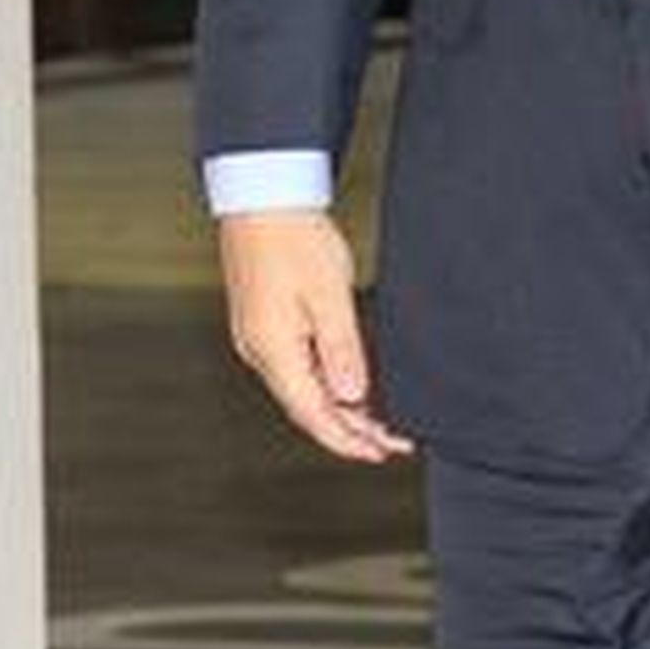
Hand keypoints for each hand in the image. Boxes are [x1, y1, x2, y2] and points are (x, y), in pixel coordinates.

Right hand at [218, 209, 412, 462]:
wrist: (263, 196)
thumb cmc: (294, 237)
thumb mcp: (328, 294)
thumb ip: (341, 349)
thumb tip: (353, 397)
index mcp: (274, 350)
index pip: (313, 414)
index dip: (348, 439)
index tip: (381, 452)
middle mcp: (260, 352)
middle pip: (306, 408)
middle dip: (348, 430)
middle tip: (389, 442)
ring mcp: (259, 338)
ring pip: (302, 389)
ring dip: (338, 408)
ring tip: (377, 420)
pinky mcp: (265, 322)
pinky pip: (297, 367)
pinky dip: (325, 383)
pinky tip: (349, 384)